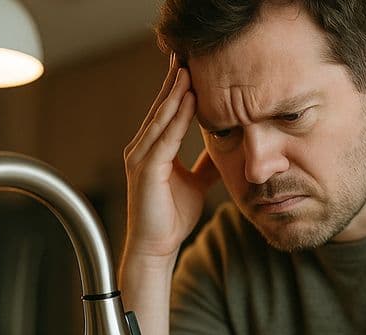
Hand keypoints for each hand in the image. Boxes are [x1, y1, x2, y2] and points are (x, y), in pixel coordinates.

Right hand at [122, 55, 220, 261]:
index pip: (166, 112)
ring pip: (161, 118)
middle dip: (174, 82)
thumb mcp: (196, 183)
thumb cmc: (171, 217)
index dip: (178, 89)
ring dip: (176, 94)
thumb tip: (224, 147)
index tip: (191, 67)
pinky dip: (176, 118)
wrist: (156, 247)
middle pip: (160, 108)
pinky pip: (164, 138)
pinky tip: (188, 101)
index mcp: (152, 149)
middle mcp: (142, 148)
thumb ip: (205, 163)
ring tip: (189, 71)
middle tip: (185, 56)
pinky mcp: (146, 170)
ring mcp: (141, 157)